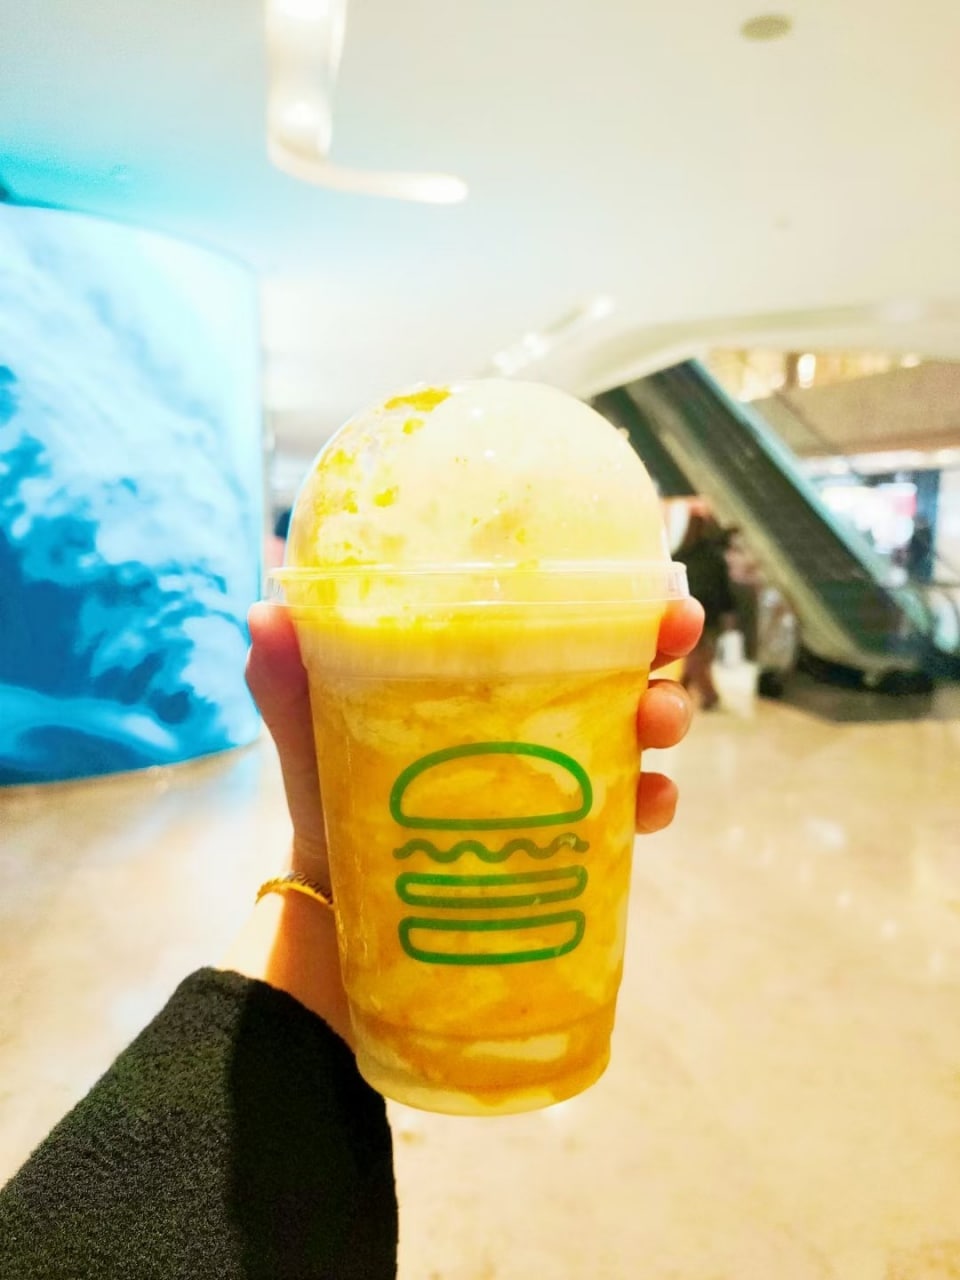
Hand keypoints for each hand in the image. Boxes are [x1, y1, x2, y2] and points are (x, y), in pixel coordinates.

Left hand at [245, 595, 702, 868]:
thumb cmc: (332, 795)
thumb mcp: (310, 729)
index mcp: (489, 675)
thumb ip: (286, 678)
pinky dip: (652, 804)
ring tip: (659, 723)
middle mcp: (538, 718)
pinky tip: (651, 803)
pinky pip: (628, 818)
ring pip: (639, 737)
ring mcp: (560, 779)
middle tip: (673, 638)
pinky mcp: (569, 840)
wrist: (339, 899)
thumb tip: (262, 607)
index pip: (562, 620)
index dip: (616, 594)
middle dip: (664, 648)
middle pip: (622, 669)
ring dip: (666, 718)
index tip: (649, 575)